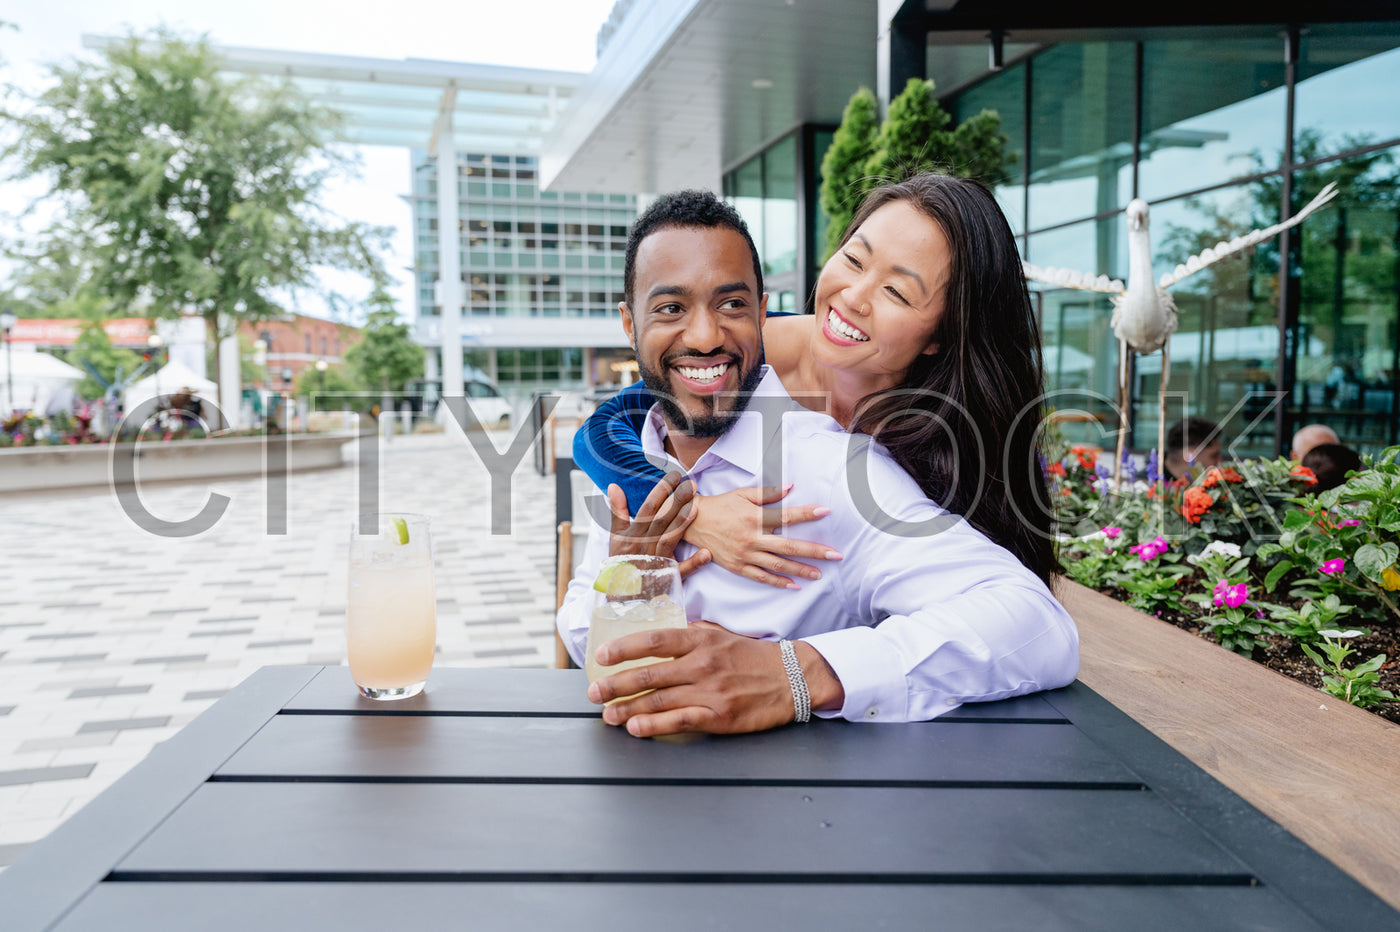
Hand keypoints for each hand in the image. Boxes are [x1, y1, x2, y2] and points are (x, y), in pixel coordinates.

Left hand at [585, 622, 843, 736]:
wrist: (794, 677)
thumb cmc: (754, 657)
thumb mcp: (722, 635)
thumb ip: (692, 635)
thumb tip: (662, 637)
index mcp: (701, 639)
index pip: (654, 640)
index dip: (624, 648)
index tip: (601, 657)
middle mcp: (702, 663)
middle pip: (649, 673)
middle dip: (616, 684)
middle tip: (593, 692)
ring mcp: (710, 690)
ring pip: (658, 699)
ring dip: (627, 708)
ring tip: (607, 714)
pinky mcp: (719, 715)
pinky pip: (679, 720)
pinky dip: (654, 725)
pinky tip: (636, 728)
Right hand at [606, 473, 710, 575]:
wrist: (621, 596)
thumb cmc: (620, 563)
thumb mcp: (615, 537)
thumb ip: (617, 511)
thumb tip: (613, 486)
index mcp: (632, 535)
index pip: (647, 509)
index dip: (660, 491)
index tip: (674, 476)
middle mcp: (643, 546)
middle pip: (661, 521)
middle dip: (676, 501)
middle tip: (692, 485)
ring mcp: (655, 562)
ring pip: (669, 541)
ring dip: (682, 525)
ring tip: (696, 508)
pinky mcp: (666, 577)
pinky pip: (681, 571)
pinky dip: (694, 563)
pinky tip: (707, 553)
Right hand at [685, 486, 840, 588]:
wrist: (694, 522)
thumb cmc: (721, 506)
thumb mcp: (743, 494)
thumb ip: (768, 493)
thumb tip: (791, 487)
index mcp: (755, 518)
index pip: (786, 516)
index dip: (807, 514)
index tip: (826, 512)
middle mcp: (752, 538)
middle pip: (789, 546)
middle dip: (814, 551)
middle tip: (836, 554)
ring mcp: (746, 555)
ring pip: (778, 565)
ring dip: (801, 570)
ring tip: (819, 573)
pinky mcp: (738, 566)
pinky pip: (762, 577)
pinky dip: (778, 582)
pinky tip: (794, 585)